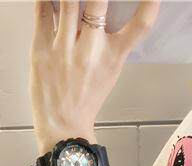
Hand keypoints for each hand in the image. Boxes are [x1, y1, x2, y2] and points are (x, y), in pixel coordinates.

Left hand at [30, 0, 159, 151]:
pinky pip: (42, 11)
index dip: (150, 5)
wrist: (63, 127)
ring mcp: (65, 47)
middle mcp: (91, 49)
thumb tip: (101, 12)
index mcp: (113, 57)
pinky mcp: (41, 48)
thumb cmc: (86, 100)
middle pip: (99, 2)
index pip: (140, 26)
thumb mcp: (109, 73)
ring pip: (68, 1)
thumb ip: (110, 43)